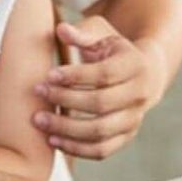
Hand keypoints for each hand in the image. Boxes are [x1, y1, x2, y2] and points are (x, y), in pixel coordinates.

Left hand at [32, 18, 165, 159]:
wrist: (142, 74)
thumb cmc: (113, 51)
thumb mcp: (101, 34)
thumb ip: (82, 33)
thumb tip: (61, 30)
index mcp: (136, 65)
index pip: (105, 74)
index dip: (75, 76)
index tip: (49, 74)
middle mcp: (141, 95)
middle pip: (101, 104)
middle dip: (66, 99)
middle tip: (38, 92)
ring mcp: (135, 119)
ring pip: (100, 131)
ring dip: (66, 128)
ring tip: (39, 120)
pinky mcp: (126, 138)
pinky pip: (101, 150)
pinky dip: (76, 148)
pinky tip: (53, 139)